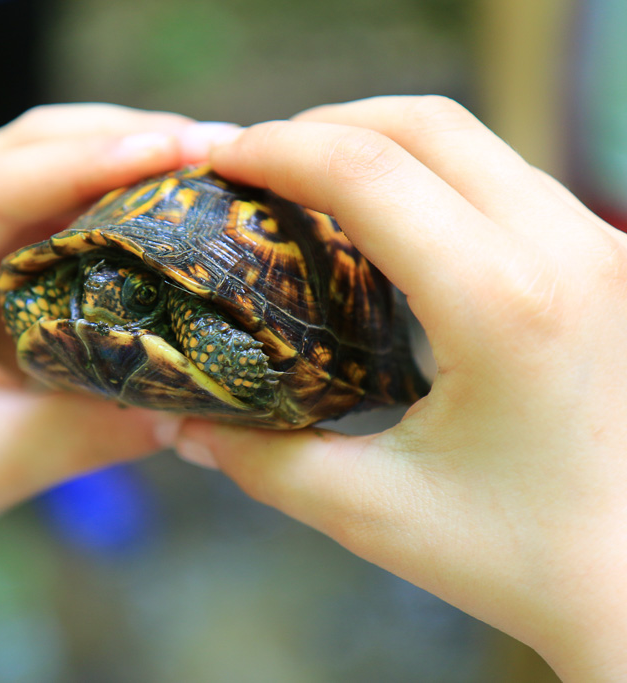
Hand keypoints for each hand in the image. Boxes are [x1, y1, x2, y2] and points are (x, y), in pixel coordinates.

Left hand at [0, 105, 234, 540]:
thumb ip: (87, 433)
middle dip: (124, 137)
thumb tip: (198, 403)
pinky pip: (54, 184)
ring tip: (215, 160)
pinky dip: (116, 178)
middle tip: (224, 151)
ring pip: (43, 148)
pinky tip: (174, 193)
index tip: (176, 151)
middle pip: (25, 146)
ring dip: (126, 145)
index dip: (85, 163)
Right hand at [174, 96, 626, 679]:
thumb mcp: (372, 513)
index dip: (279, 150)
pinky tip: (381, 222)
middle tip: (253, 166)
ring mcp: (601, 248)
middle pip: (424, 125)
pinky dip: (427, 176)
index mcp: (504, 306)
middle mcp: (568, 253)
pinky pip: (502, 177)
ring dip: (377, 145)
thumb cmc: (523, 561)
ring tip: (305, 185)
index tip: (219, 163)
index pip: (370, 172)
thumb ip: (262, 459)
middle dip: (322, 128)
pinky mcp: (608, 260)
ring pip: (470, 140)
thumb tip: (180, 426)